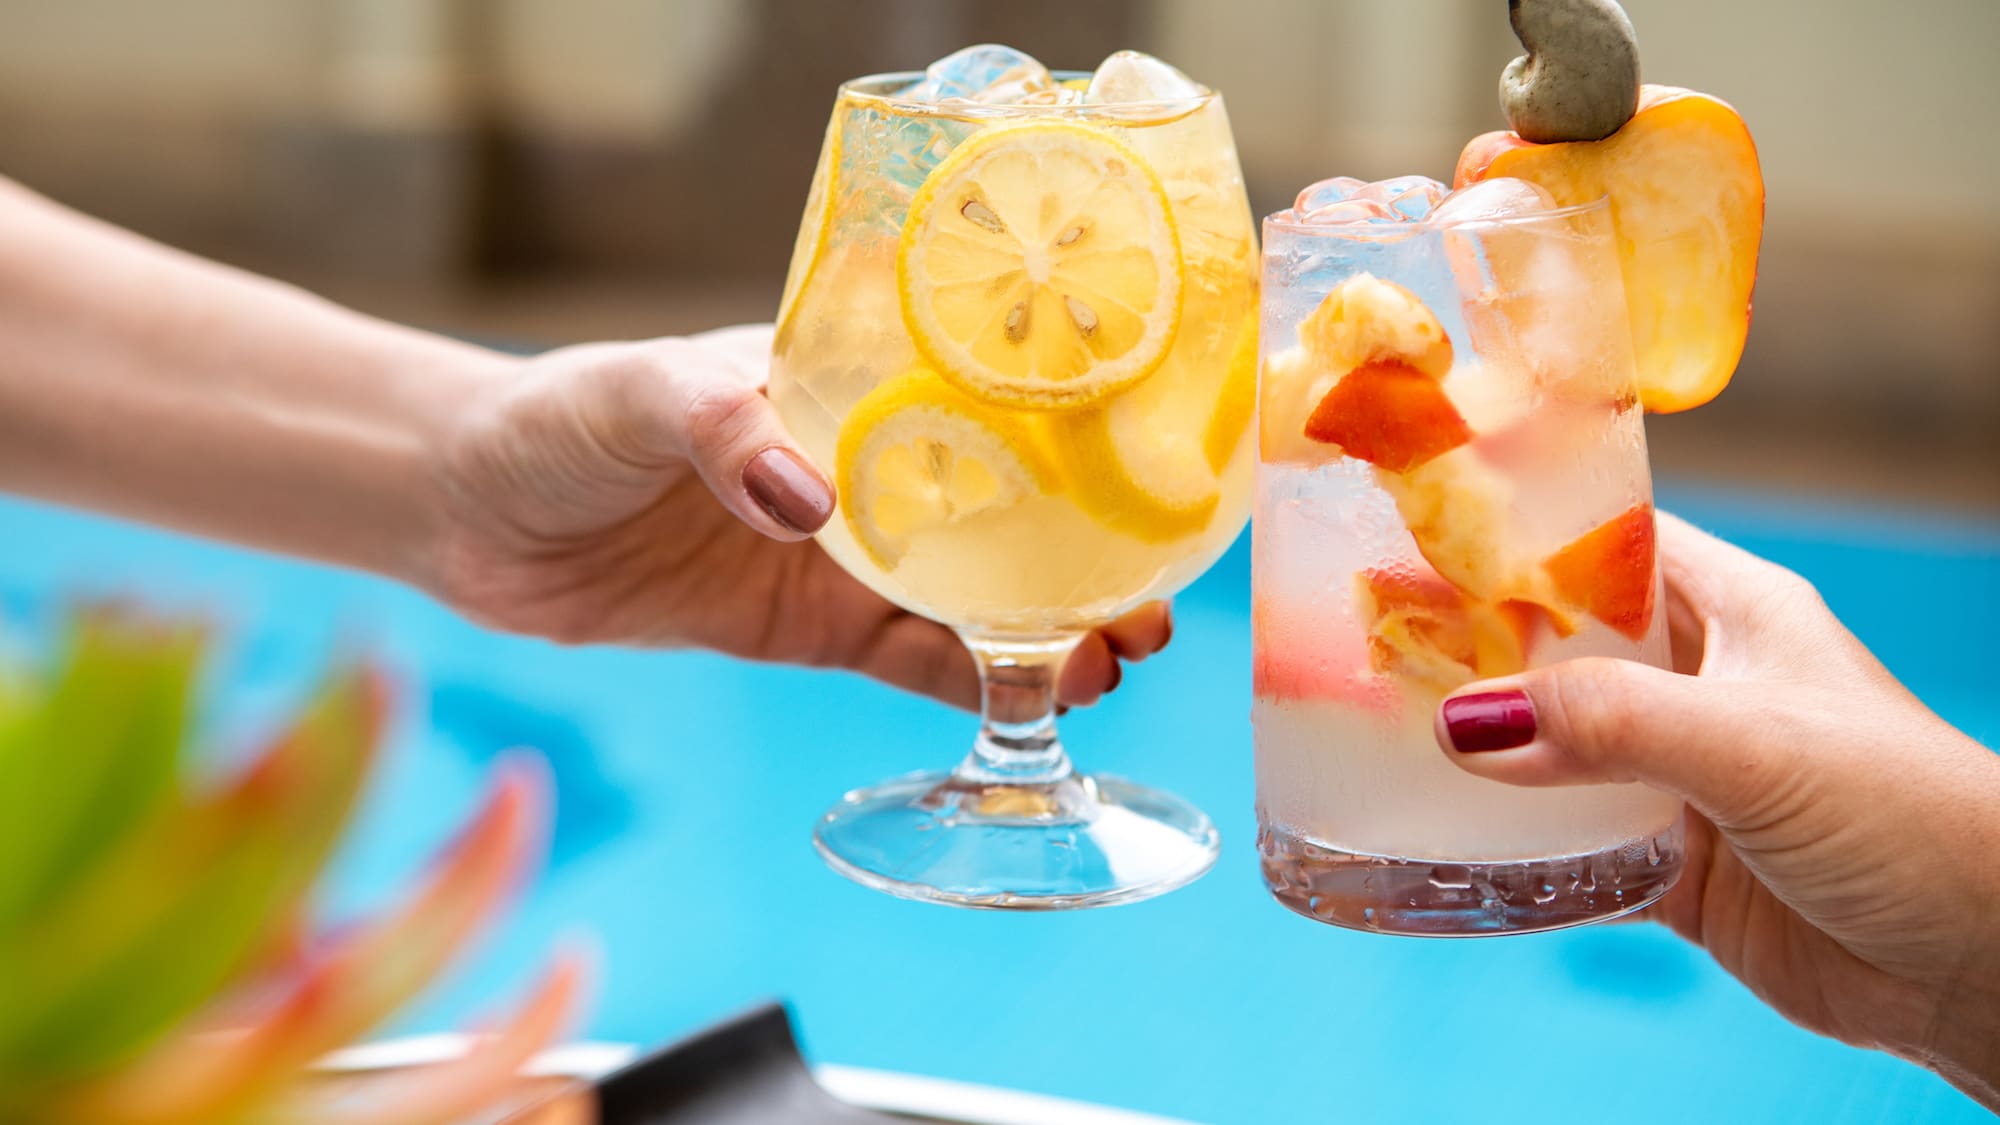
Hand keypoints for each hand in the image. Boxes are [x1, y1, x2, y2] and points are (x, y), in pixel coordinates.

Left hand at [426, 324, 1169, 707]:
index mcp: (846, 387)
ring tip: (1114, 655)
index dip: (1066, 448)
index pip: (979, 408)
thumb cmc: (552, 417)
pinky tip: (1033, 697)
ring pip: (971, 596)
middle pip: (1001, 512)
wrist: (466, 511)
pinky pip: (906, 657)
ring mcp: (839, 554)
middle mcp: (863, 468)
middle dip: (1082, 554)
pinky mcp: (804, 628)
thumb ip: (720, 429)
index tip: (1139, 481)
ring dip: (1045, 627)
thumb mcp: (636, 394)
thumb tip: (808, 502)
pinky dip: (969, 679)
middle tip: (1150, 602)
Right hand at [1433, 513, 1999, 1105]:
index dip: (1524, 535)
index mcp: (1734, 612)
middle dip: (1478, 649)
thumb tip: (1465, 724)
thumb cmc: (1910, 816)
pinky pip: (1571, 846)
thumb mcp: (1753, 743)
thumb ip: (1610, 725)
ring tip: (1385, 741)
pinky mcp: (1678, 864)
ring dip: (1489, 753)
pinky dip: (1516, 848)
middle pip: (1566, 648)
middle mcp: (1702, 684)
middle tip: (1373, 646)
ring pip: (1558, 749)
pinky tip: (1450, 841)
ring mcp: (1684, 776)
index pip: (1611, 543)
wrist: (1983, 963)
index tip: (1422, 534)